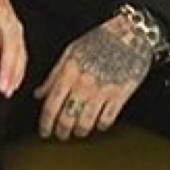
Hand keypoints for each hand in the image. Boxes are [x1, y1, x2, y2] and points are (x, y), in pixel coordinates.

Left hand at [0, 0, 26, 95]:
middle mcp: (4, 17)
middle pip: (10, 43)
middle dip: (8, 66)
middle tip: (1, 87)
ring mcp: (13, 25)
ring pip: (19, 50)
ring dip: (15, 71)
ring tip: (7, 91)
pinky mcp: (18, 32)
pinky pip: (23, 52)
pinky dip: (20, 69)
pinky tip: (14, 84)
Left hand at [35, 15, 154, 140]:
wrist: (130, 34)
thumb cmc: (101, 39)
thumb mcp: (70, 52)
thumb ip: (54, 75)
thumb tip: (40, 93)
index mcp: (69, 72)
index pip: (51, 105)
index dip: (46, 123)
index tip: (45, 130)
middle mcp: (84, 84)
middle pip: (67, 118)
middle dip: (61, 131)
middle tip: (61, 134)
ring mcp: (102, 92)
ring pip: (86, 122)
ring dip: (80, 131)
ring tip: (78, 131)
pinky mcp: (120, 96)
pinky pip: (107, 119)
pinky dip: (100, 126)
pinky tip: (98, 124)